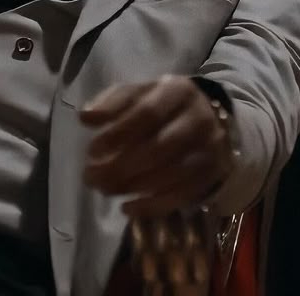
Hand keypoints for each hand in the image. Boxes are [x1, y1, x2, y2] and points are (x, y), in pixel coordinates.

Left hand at [79, 75, 234, 217]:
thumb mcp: (137, 93)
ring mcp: (210, 149)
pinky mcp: (213, 175)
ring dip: (133, 187)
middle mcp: (199, 119)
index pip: (147, 113)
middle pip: (159, 148)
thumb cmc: (160, 104)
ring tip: (104, 189)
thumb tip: (85, 118)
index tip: (91, 150)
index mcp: (177, 91)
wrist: (210, 117)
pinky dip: (152, 206)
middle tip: (91, 176)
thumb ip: (111, 103)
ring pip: (171, 175)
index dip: (118, 133)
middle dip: (121, 166)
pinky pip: (182, 196)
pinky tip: (127, 207)